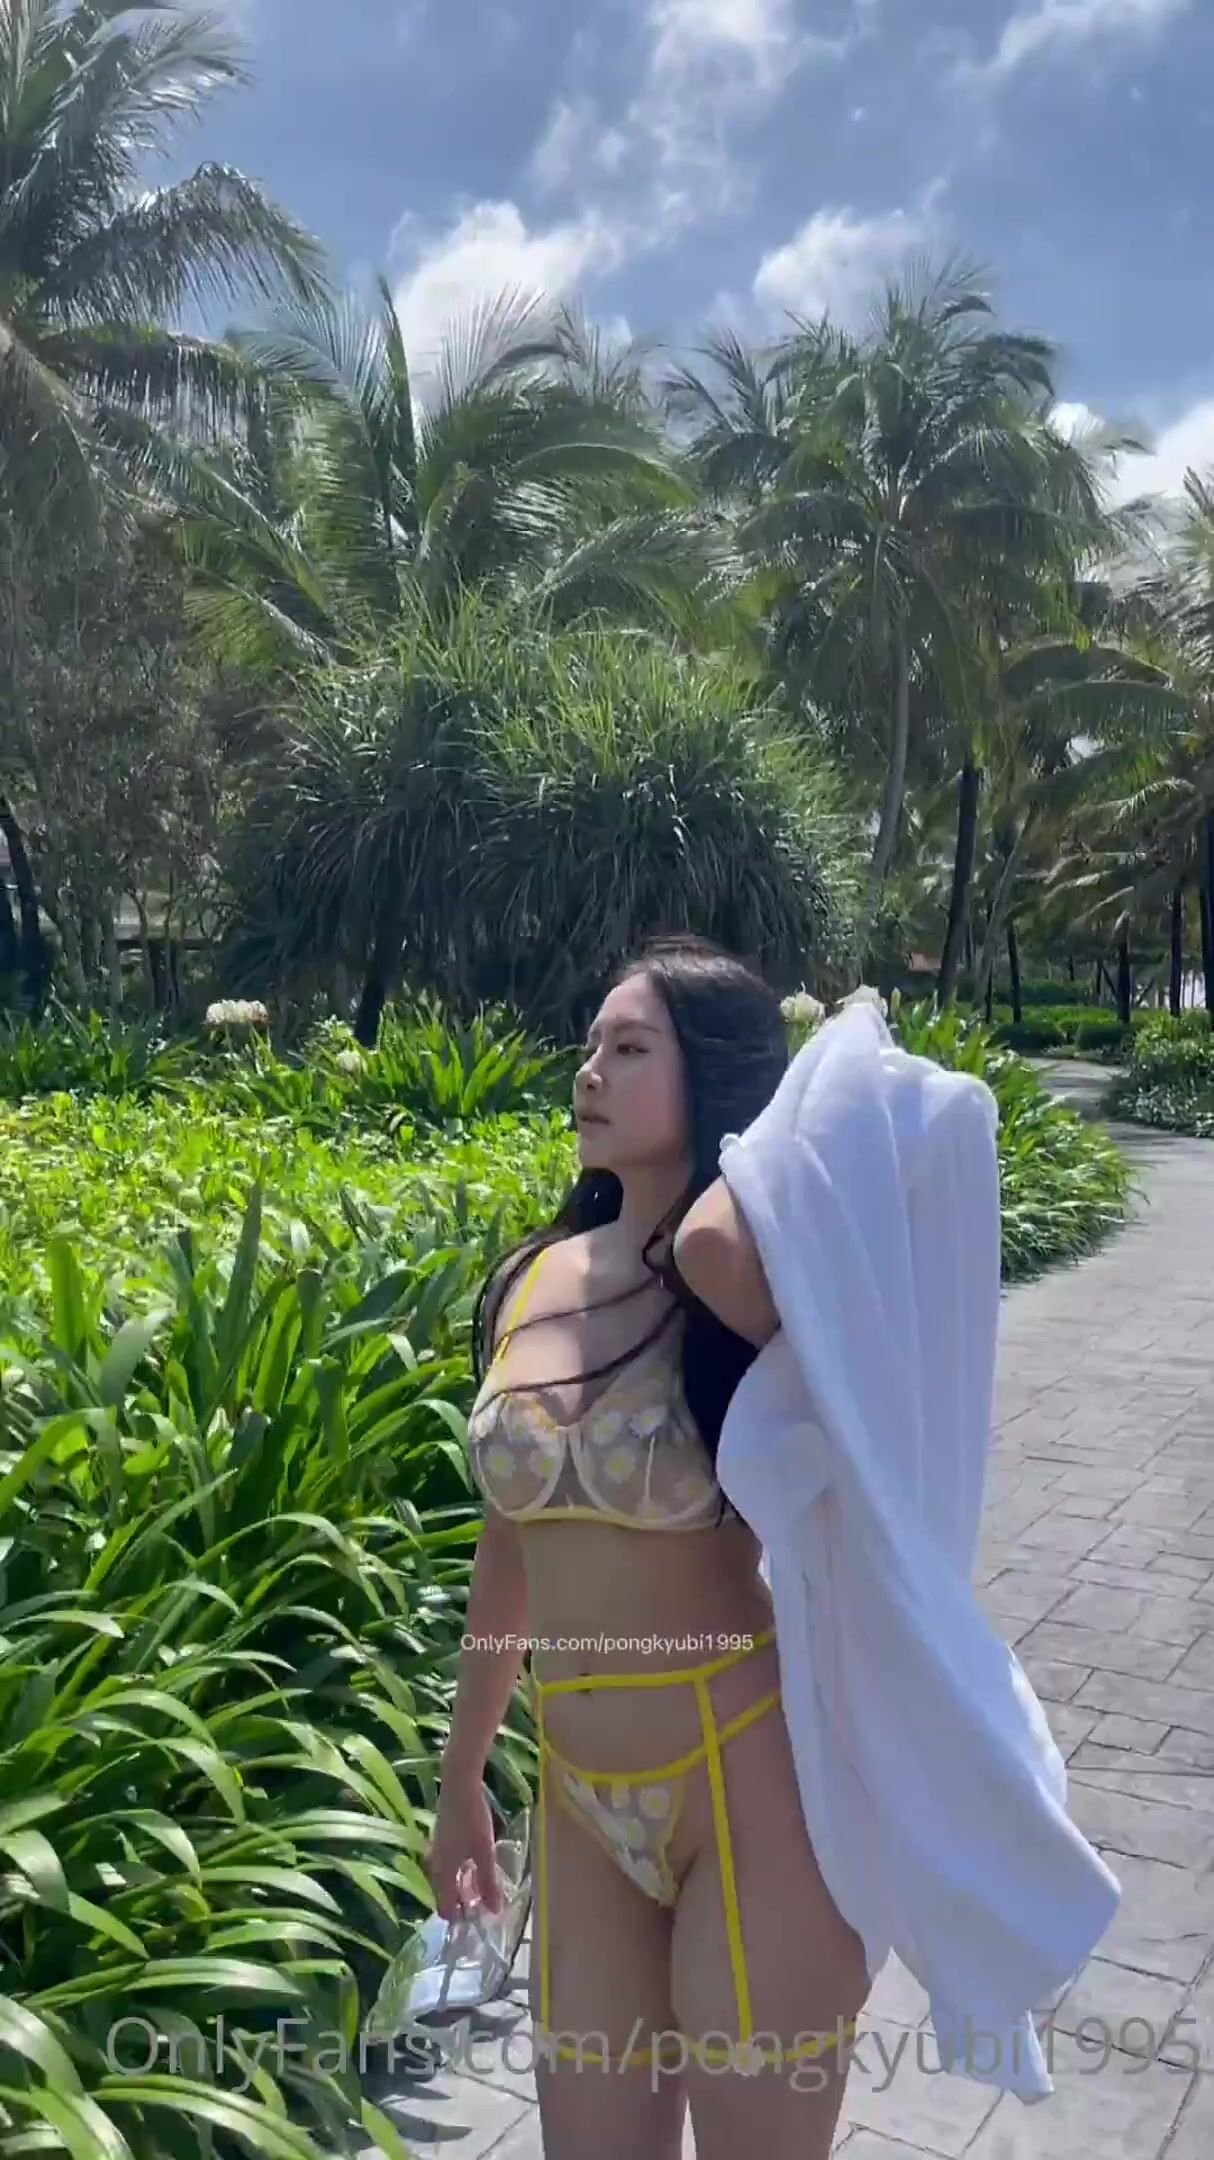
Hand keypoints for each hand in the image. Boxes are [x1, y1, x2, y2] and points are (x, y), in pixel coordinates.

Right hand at [427, 1776, 501, 1922]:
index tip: (478, 1924)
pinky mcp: (441, 1840)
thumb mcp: (484, 1853)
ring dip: (463, 1889)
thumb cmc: (472, 1820)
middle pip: (445, 1895)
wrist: (458, 1785)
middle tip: (484, 1909)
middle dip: (462, 1905)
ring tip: (484, 1891)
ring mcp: (437, 1852)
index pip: (444, 1908)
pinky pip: (449, 1867)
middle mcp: (435, 1866)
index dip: (459, 1919)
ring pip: (448, 1880)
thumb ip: (488, 1882)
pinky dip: (461, 1874)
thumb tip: (493, 1911)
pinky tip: (476, 1868)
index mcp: (442, 1873)